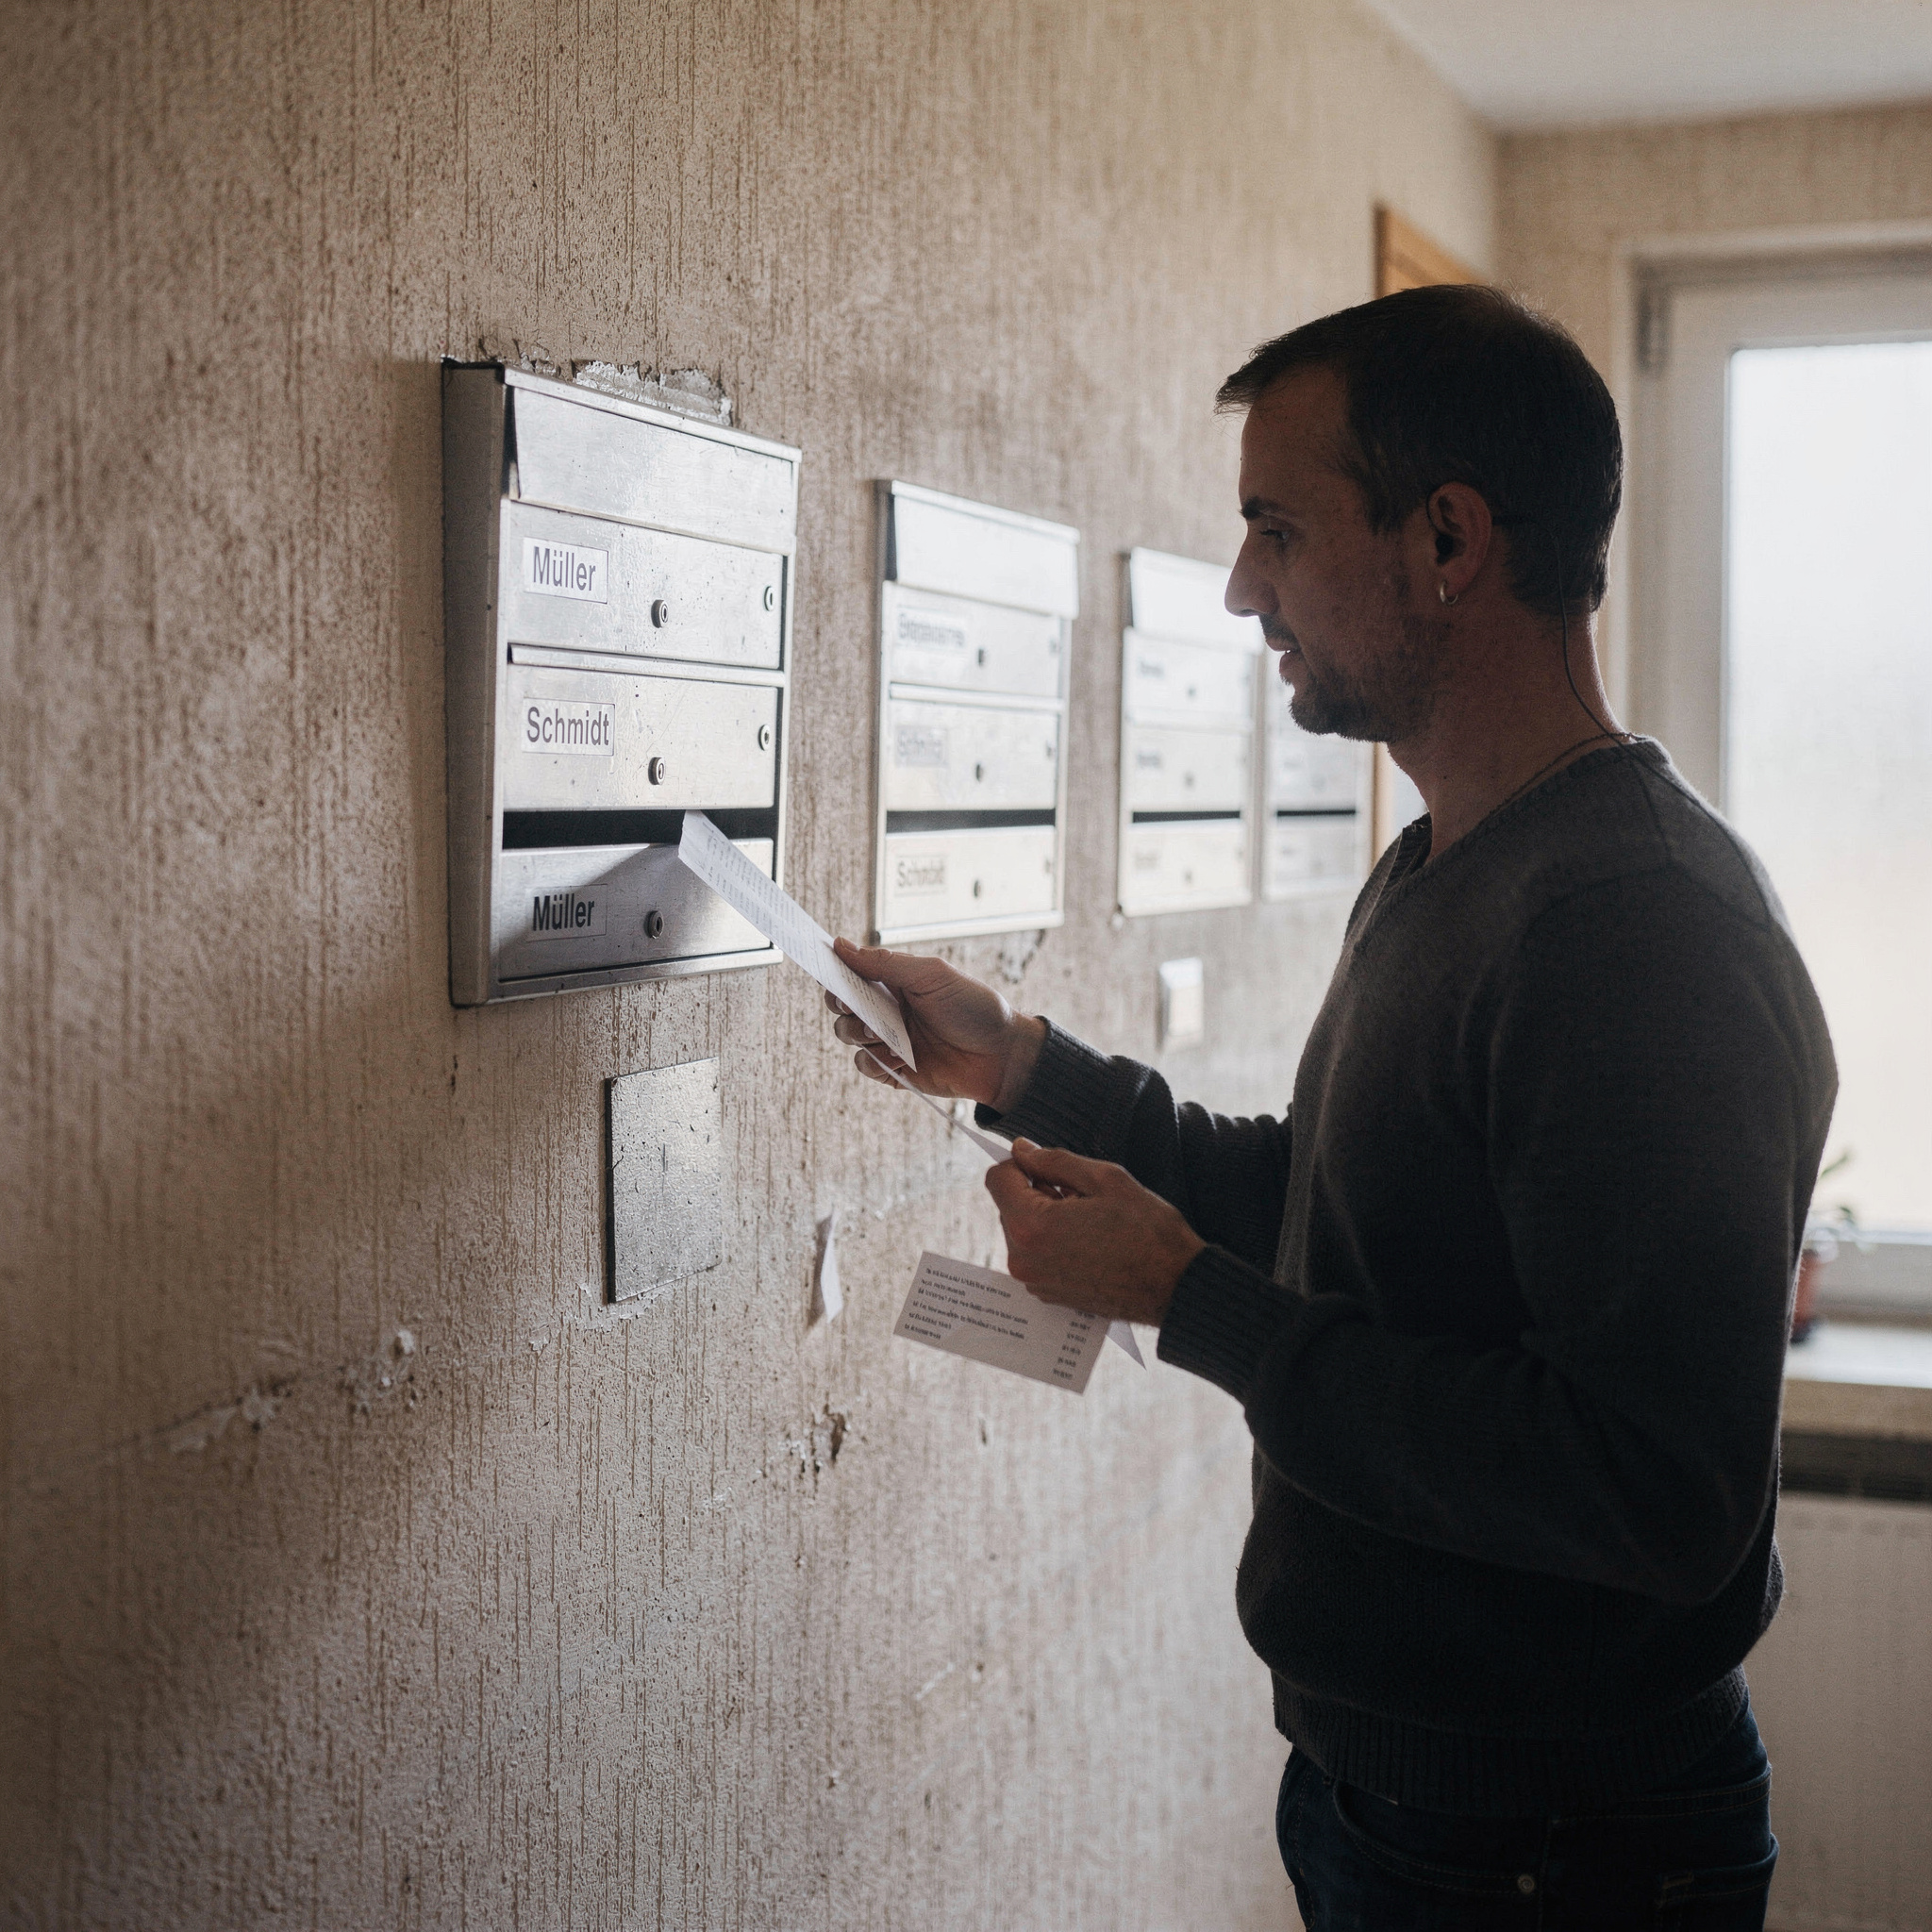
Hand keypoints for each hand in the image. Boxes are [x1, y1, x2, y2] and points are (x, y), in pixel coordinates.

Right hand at [825, 939, 1045, 1110]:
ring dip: (856, 1032)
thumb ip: (885, 962)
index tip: (823, 966)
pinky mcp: (896, 1069)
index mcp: (895, 982)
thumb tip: (842, 945)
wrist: (1003, 1054)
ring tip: (881, 1033)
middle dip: (841, 1004)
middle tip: (853, 1005)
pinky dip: (872, 1061)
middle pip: (842, 1005)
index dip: (834, 970)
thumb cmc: (974, 1008)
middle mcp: (888, 1010)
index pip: (852, 973)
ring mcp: (890, 1040)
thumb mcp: (931, 975)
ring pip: (848, 1034)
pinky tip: (893, 1056)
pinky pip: (866, 1066)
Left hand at [984, 1140, 1204, 1325]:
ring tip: (1090, 1223)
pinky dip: (1054, 1242)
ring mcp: (1035, 1281)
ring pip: (1022, 1229)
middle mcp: (1023, 1259)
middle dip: (1037, 1192)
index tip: (1052, 1168)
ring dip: (1047, 1218)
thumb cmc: (1148, 1230)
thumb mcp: (1104, 1179)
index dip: (1022, 1163)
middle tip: (1082, 1198)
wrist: (1175, 1286)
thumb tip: (1021, 1149)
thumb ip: (1054, 1161)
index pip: (997, 1178)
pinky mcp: (1048, 1295)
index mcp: (1031, 1226)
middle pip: (1008, 1205)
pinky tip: (1090, 1243)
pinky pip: (1036, 1254)